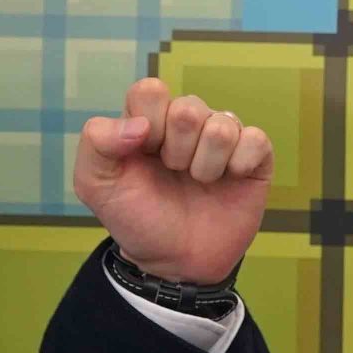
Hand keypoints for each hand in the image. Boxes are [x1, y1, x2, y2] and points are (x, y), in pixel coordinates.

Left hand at [73, 76, 272, 283]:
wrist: (174, 262)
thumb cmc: (137, 218)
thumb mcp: (95, 185)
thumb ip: (97, 143)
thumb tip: (139, 125)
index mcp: (149, 120)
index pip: (150, 90)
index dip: (147, 123)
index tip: (142, 154)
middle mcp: (187, 122)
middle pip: (189, 108)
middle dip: (177, 151)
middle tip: (172, 173)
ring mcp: (222, 137)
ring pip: (223, 125)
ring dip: (206, 165)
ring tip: (198, 183)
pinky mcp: (254, 156)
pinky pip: (256, 139)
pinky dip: (240, 164)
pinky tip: (229, 180)